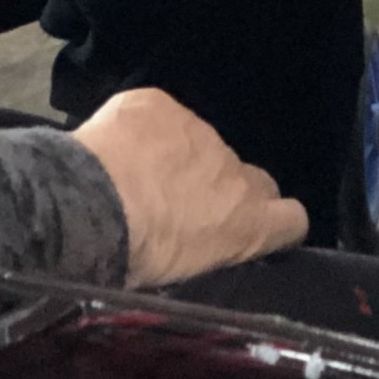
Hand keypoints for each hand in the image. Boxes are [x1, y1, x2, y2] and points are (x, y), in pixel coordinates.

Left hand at [72, 88, 303, 287]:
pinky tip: (113, 152)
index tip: (253, 227)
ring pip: (195, 145)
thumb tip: (192, 242)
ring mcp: (198, 132)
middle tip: (176, 208)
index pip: (291, 218)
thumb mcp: (180, 274)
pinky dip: (139, 133)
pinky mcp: (158, 104)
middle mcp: (233, 171)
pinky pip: (155, 118)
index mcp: (246, 223)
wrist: (87, 208)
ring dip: (173, 160)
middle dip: (219, 189)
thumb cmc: (131, 257)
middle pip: (245, 177)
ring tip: (129, 181)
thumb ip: (205, 249)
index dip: (275, 220)